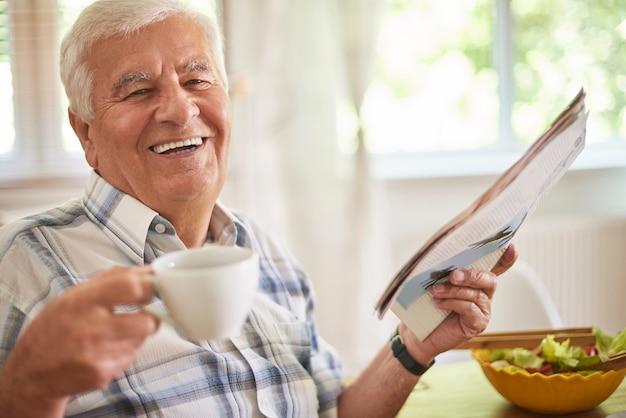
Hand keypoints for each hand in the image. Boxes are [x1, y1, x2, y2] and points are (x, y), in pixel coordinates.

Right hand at [0, 265, 158, 414]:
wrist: (31, 372)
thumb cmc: (55, 327)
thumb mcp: (75, 294)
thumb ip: (113, 279)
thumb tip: (149, 271)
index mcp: (83, 301)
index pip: (131, 287)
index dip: (148, 287)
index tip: (150, 289)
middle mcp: (90, 328)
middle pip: (147, 322)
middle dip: (150, 318)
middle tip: (140, 316)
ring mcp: (97, 355)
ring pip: (140, 341)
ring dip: (134, 336)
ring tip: (111, 335)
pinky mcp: (101, 374)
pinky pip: (129, 359)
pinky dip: (123, 354)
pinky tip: (103, 352)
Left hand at [400, 244, 517, 363]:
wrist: (418, 334)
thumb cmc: (426, 306)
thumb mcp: (434, 283)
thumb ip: (443, 270)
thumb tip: (439, 255)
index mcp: (475, 280)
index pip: (496, 266)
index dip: (506, 257)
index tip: (511, 246)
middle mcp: (483, 294)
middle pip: (489, 279)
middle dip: (472, 275)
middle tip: (453, 275)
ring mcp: (483, 309)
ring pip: (476, 294)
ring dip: (454, 290)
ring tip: (436, 290)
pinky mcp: (478, 323)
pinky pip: (470, 308)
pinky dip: (453, 303)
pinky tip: (439, 303)